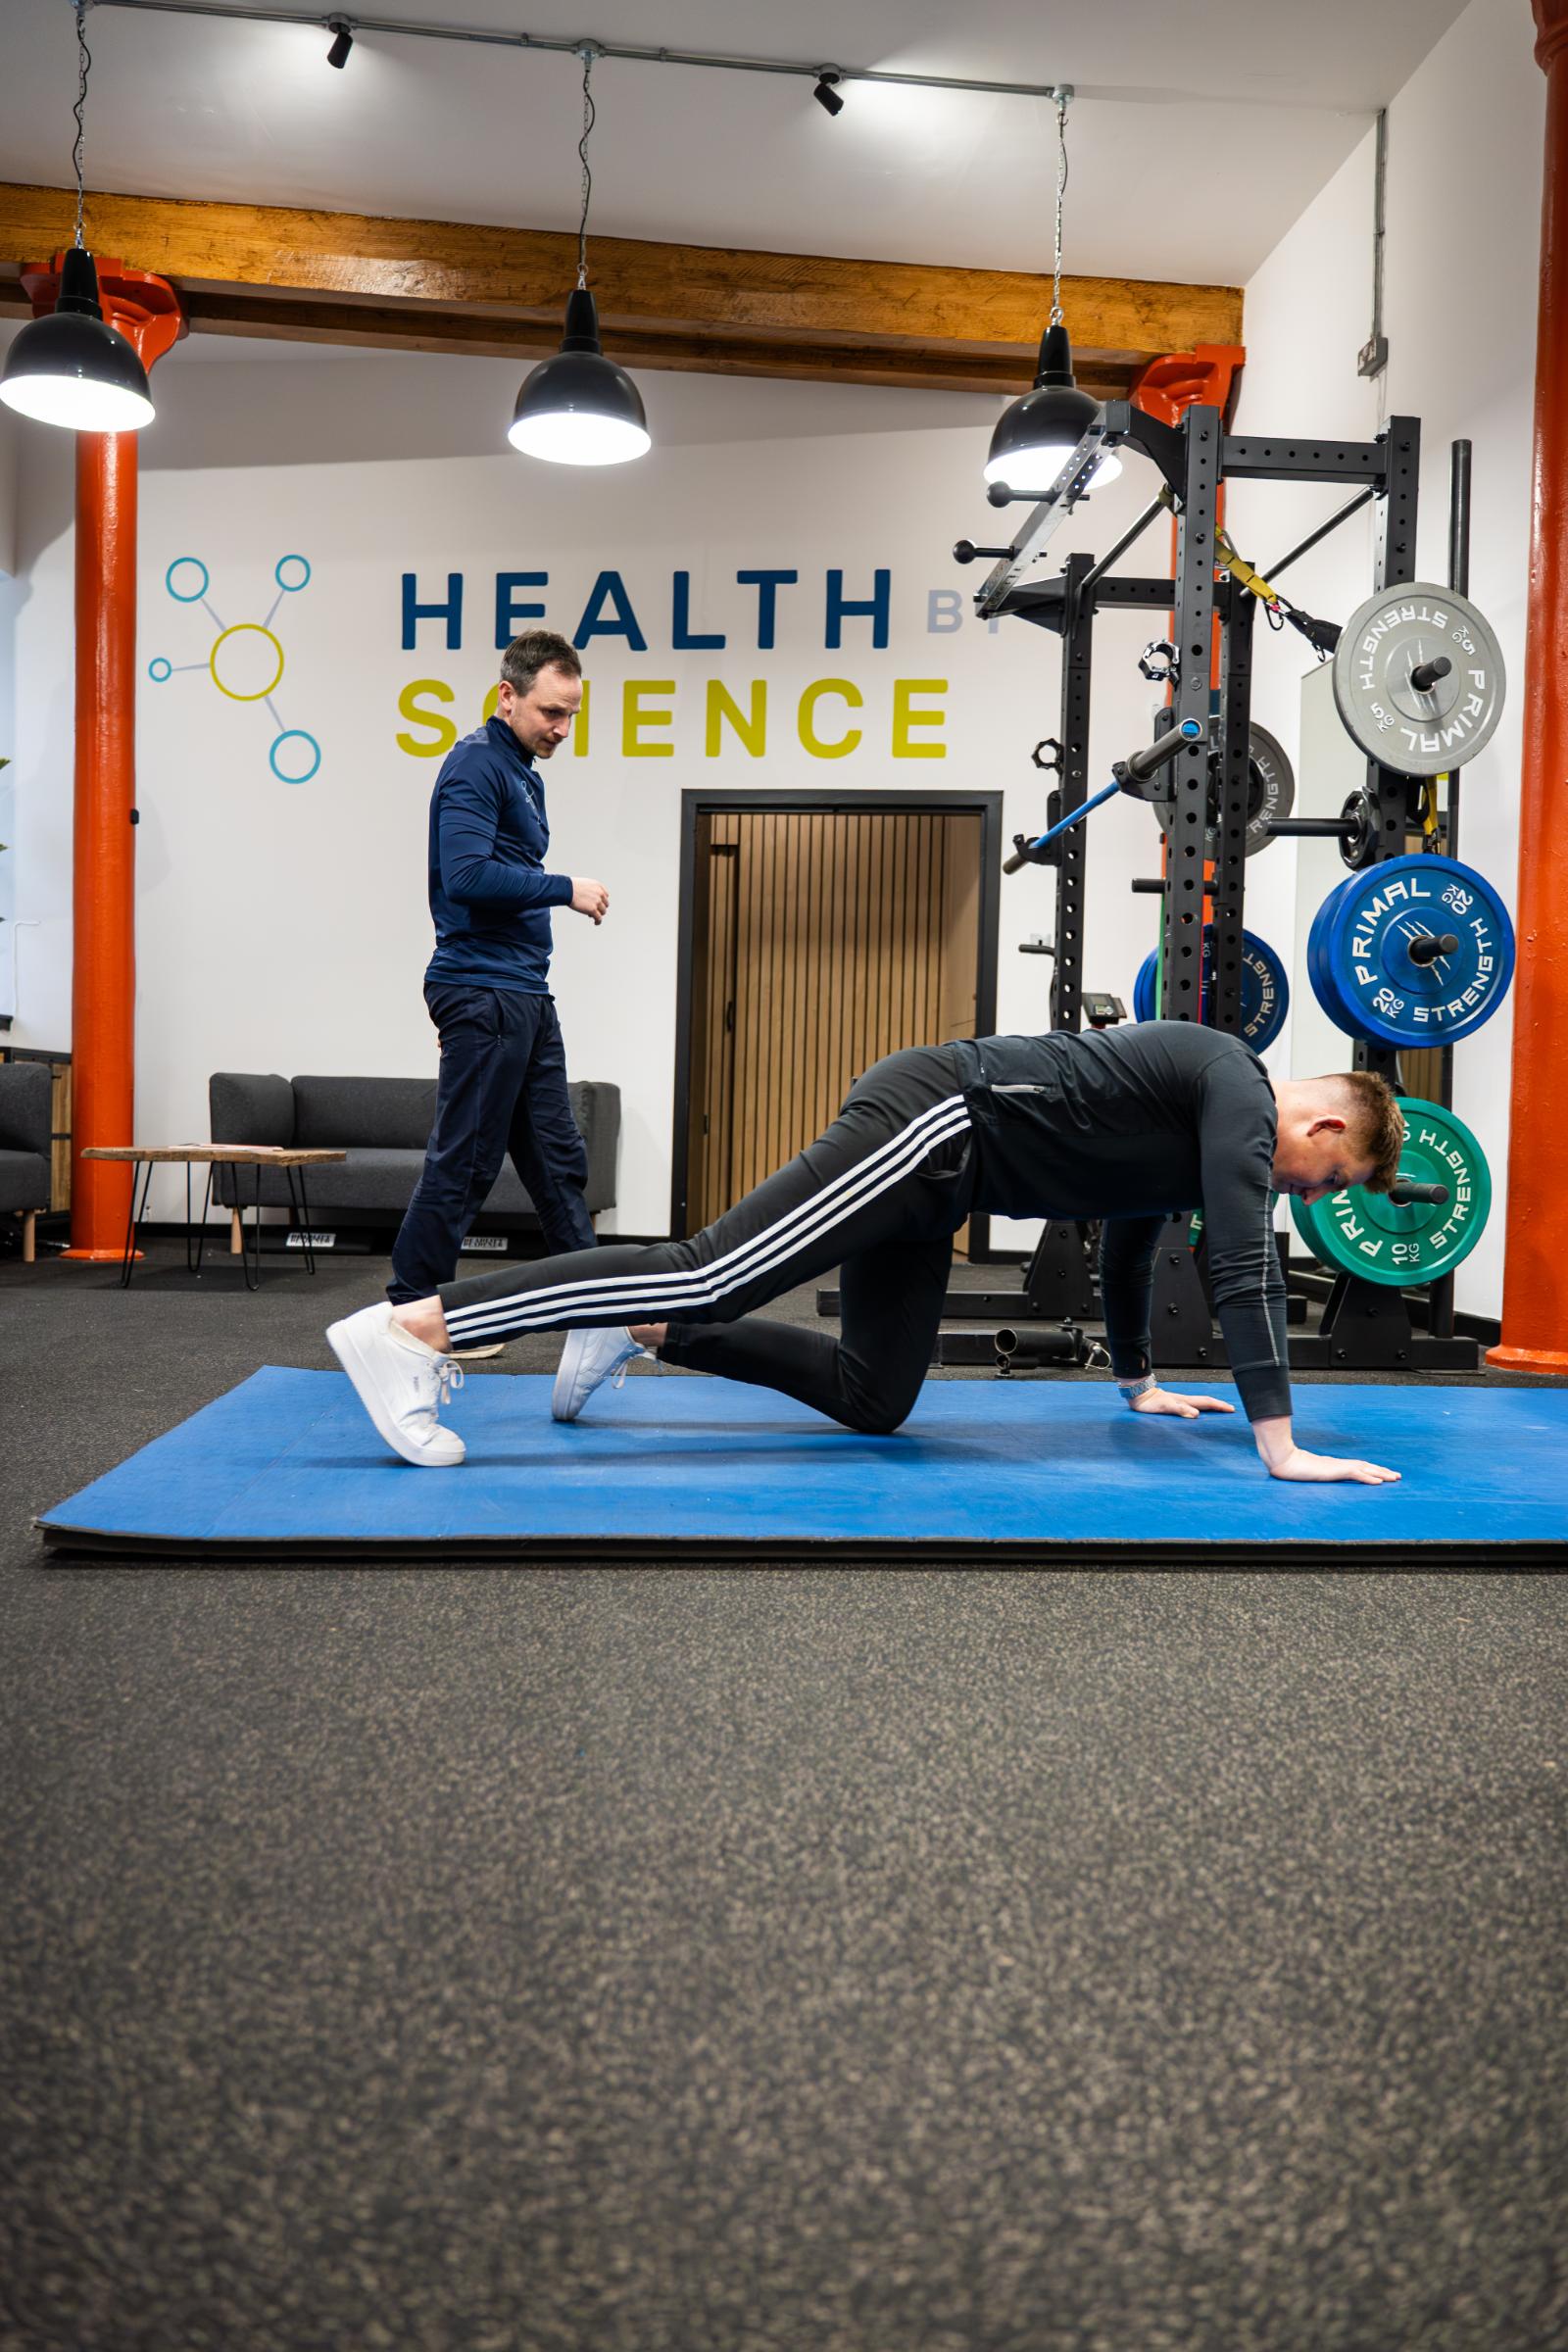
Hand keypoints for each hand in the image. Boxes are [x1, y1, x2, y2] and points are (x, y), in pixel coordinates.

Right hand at [570, 877, 608, 923]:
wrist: (566, 889)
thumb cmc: (570, 886)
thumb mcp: (584, 883)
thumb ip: (590, 889)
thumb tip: (588, 897)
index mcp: (598, 886)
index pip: (605, 895)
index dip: (601, 900)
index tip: (596, 904)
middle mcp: (600, 894)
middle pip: (605, 904)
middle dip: (599, 907)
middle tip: (592, 910)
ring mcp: (597, 902)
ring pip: (603, 911)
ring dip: (598, 914)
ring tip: (591, 916)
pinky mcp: (593, 910)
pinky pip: (599, 918)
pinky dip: (598, 921)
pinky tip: (596, 923)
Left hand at [1130, 1386, 1234, 1419]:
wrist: (1139, 1396)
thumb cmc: (1150, 1402)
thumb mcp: (1166, 1406)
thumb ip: (1180, 1409)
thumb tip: (1196, 1414)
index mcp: (1186, 1401)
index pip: (1207, 1403)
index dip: (1220, 1406)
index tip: (1231, 1409)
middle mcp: (1185, 1401)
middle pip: (1206, 1402)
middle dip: (1219, 1405)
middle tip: (1230, 1409)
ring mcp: (1180, 1402)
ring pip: (1200, 1404)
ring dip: (1211, 1407)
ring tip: (1219, 1410)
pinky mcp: (1174, 1405)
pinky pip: (1191, 1407)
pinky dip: (1199, 1409)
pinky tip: (1199, 1413)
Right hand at [1265, 1447, 1400, 1484]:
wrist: (1284, 1461)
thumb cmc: (1292, 1467)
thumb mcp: (1307, 1472)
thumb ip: (1315, 1472)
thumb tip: (1316, 1474)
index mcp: (1334, 1465)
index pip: (1358, 1466)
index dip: (1372, 1470)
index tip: (1384, 1474)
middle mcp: (1339, 1464)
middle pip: (1366, 1466)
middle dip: (1383, 1471)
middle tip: (1398, 1476)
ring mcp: (1337, 1466)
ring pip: (1365, 1469)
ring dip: (1381, 1473)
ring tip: (1394, 1478)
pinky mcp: (1335, 1470)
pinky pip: (1356, 1474)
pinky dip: (1369, 1477)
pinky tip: (1379, 1482)